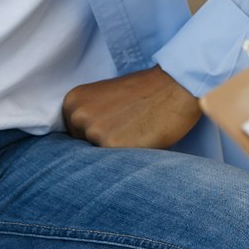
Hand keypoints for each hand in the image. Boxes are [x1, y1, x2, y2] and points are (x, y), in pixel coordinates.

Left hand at [62, 66, 201, 148]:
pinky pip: (114, 163)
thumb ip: (89, 116)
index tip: (113, 128)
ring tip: (135, 134)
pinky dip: (127, 158)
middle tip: (127, 131)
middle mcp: (78, 115)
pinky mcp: (111, 145)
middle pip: (81, 149)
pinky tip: (141, 140)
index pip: (72, 136)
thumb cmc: (145, 91)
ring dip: (114, 154)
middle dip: (101, 147)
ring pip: (98, 158)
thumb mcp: (105, 97)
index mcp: (73, 101)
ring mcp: (93, 131)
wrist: (175, 85)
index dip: (94, 137)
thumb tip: (83, 142)